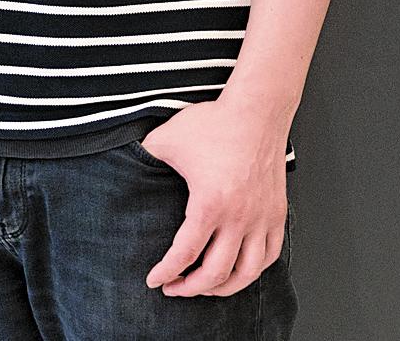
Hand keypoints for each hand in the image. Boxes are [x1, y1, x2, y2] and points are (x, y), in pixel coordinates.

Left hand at [139, 98, 290, 297]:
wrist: (256, 112)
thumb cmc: (214, 123)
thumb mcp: (165, 139)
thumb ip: (143, 157)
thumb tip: (122, 165)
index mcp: (209, 204)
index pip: (185, 254)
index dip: (167, 272)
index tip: (154, 281)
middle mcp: (240, 218)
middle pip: (216, 273)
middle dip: (191, 288)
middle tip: (174, 289)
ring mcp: (262, 218)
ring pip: (248, 272)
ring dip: (224, 287)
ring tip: (205, 287)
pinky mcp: (277, 214)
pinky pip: (270, 255)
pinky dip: (253, 270)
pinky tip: (238, 269)